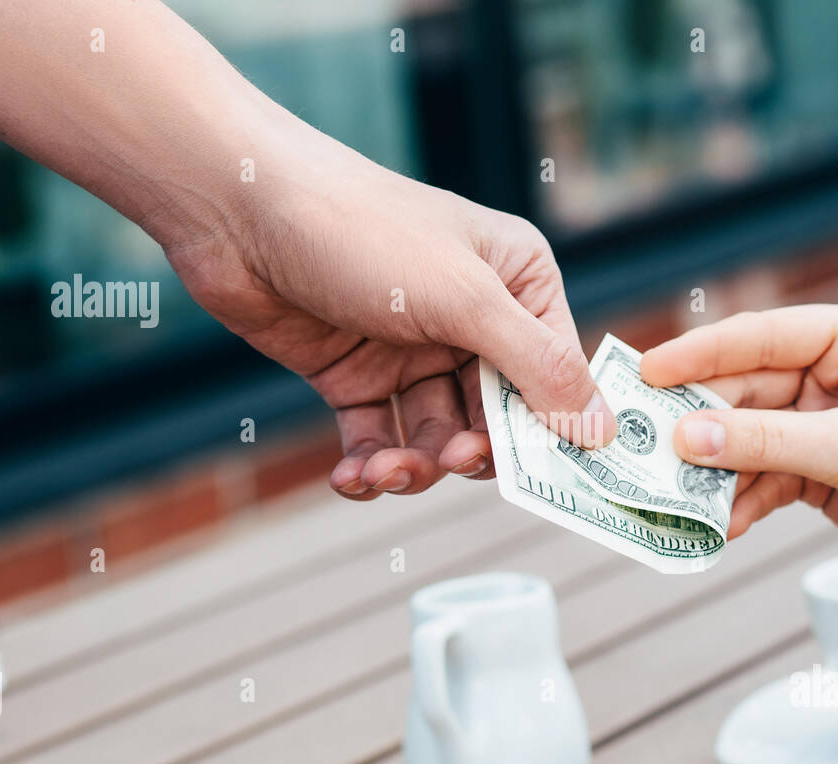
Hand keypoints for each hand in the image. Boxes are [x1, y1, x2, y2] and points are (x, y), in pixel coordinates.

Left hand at [165, 139, 615, 500]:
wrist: (237, 210)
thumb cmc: (363, 231)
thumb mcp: (465, 298)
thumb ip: (537, 366)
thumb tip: (600, 429)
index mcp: (516, 283)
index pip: (556, 372)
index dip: (551, 428)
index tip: (544, 480)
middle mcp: (471, 318)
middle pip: (496, 416)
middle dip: (473, 450)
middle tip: (450, 461)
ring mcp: (412, 349)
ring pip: (436, 436)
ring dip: (416, 465)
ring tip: (386, 472)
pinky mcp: (356, 374)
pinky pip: (380, 438)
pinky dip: (370, 467)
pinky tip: (354, 479)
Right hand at [640, 303, 837, 589]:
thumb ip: (765, 442)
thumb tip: (686, 439)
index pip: (764, 336)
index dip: (702, 354)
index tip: (648, 371)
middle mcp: (837, 372)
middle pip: (746, 391)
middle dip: (703, 425)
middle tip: (649, 446)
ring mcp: (826, 422)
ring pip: (748, 438)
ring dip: (717, 470)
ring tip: (678, 495)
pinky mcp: (820, 468)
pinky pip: (764, 476)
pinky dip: (741, 499)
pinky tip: (721, 523)